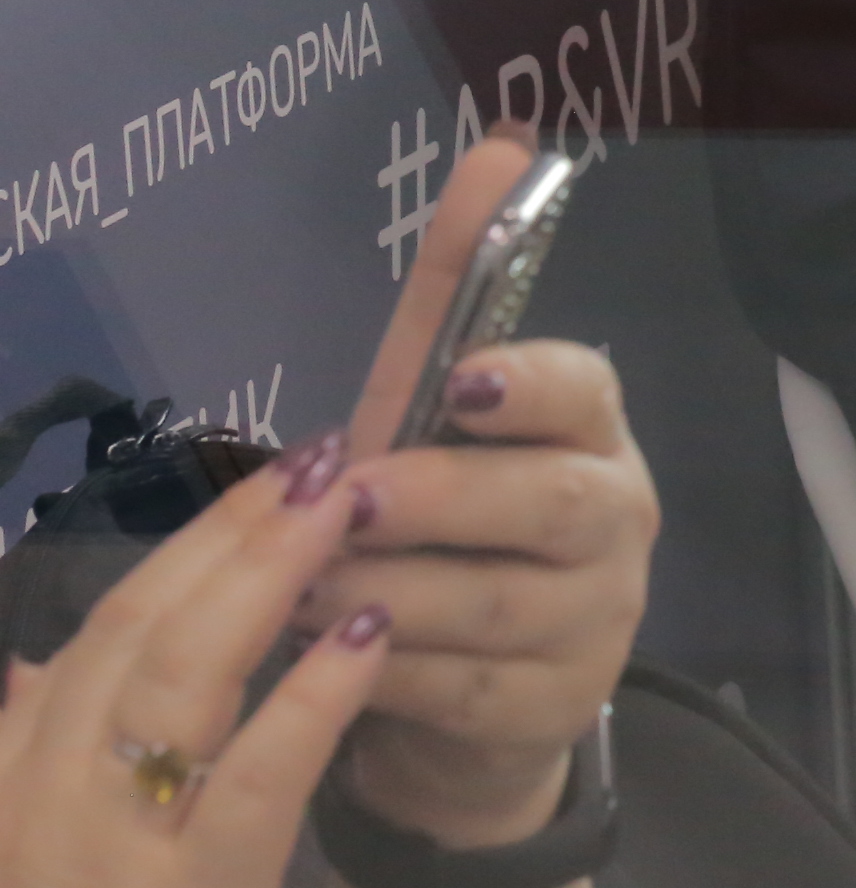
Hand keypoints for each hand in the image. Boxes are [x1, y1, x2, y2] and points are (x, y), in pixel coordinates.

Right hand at [0, 431, 392, 887]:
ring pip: (178, 684)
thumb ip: (28, 754)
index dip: (189, 545)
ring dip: (264, 580)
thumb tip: (26, 670)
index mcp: (12, 782)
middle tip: (324, 458)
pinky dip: (309, 698)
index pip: (100, 634)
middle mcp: (39, 808)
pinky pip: (250, 780)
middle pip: (136, 637)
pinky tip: (367, 632)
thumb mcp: (40, 836)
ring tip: (346, 508)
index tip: (269, 473)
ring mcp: (105, 855)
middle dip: (229, 537)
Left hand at [307, 139, 657, 850]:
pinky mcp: (554, 707)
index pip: (584, 389)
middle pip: (550, 503)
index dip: (530, 384)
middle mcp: (615, 518)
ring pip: (498, 603)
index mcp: (588, 433)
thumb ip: (457, 288)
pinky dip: (389, 675)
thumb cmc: (439, 525)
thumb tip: (497, 144)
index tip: (463, 384)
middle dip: (443, 498)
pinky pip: (464, 690)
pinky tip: (340, 661)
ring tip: (304, 589)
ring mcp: (597, 618)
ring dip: (390, 593)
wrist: (463, 691)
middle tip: (352, 499)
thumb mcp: (426, 408)